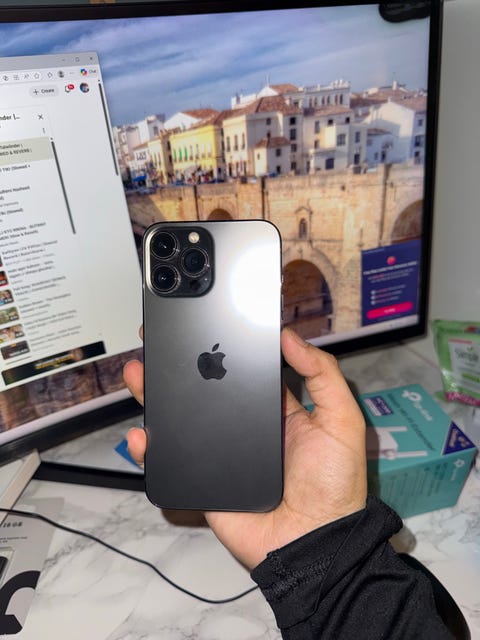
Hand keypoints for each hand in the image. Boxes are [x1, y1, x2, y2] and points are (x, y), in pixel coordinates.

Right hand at [123, 327, 366, 569]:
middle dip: (178, 369)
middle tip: (157, 345)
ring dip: (156, 398)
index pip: (242, 372)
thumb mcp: (341, 420)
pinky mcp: (203, 480)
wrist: (313, 543)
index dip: (221, 351)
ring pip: (181, 421)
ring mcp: (220, 453)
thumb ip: (323, 376)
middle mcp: (244, 427)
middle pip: (204, 392)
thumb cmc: (334, 484)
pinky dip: (150, 449)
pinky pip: (172, 461)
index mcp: (274, 409)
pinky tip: (140, 434)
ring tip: (138, 374)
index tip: (201, 329)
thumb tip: (290, 337)